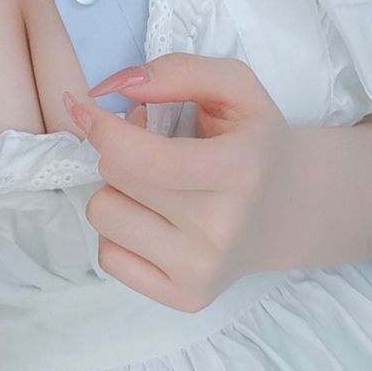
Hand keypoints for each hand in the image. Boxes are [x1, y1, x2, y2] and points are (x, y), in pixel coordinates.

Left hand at [64, 55, 298, 312]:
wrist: (287, 210)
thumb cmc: (253, 142)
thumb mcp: (235, 86)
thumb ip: (177, 72)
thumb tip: (111, 87)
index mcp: (240, 170)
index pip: (148, 160)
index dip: (102, 128)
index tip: (83, 104)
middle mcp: (223, 229)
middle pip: (116, 179)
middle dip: (117, 150)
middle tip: (148, 145)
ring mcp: (204, 271)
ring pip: (103, 217)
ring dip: (115, 191)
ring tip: (153, 185)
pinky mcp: (186, 298)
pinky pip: (108, 258)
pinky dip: (119, 231)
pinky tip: (153, 219)